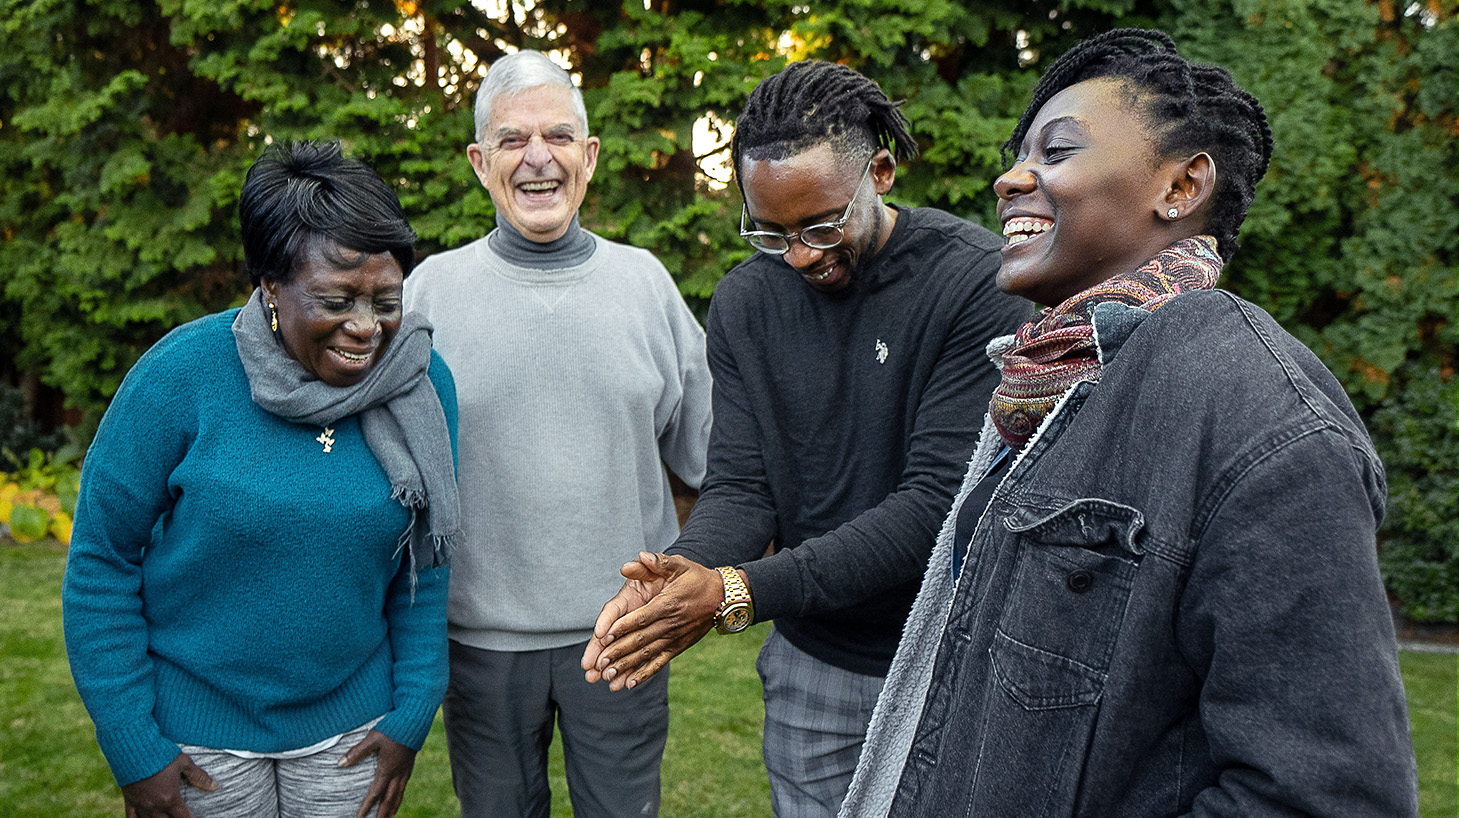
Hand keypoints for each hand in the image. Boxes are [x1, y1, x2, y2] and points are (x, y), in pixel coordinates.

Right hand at [121, 752, 215, 817]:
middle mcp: (154, 806)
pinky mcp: (129, 801)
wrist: (133, 749)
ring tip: (167, 817)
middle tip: (181, 816)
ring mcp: (141, 805)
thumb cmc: (160, 754)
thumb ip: (199, 777)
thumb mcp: (183, 763)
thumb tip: (215, 786)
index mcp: (169, 798)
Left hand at [340, 729, 416, 817]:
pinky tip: (398, 797)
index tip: (360, 817)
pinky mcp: (409, 766)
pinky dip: (399, 796)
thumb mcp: (372, 738)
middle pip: (389, 799)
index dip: (367, 806)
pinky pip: (404, 786)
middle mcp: (397, 773)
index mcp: (387, 769)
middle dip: (382, 813)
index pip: (375, 793)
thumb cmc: (392, 728)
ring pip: (399, 794)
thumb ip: (357, 752)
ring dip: (393, 808)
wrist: (414, 721)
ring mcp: (405, 770)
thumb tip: (340, 764)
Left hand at [581, 552, 727, 690]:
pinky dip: (644, 674)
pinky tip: (630, 684)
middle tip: (599, 664)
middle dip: (618, 652)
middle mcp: (670, 624)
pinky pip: (659, 662)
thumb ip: (659, 562)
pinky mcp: (678, 647)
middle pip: (640, 640)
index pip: (642, 618)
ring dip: (627, 667)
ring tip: (608, 678)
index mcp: (668, 604)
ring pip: (647, 654)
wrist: (723, 598)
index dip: (622, 627)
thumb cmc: (697, 578)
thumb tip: (641, 556)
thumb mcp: (680, 565)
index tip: (603, 636)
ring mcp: (674, 638)